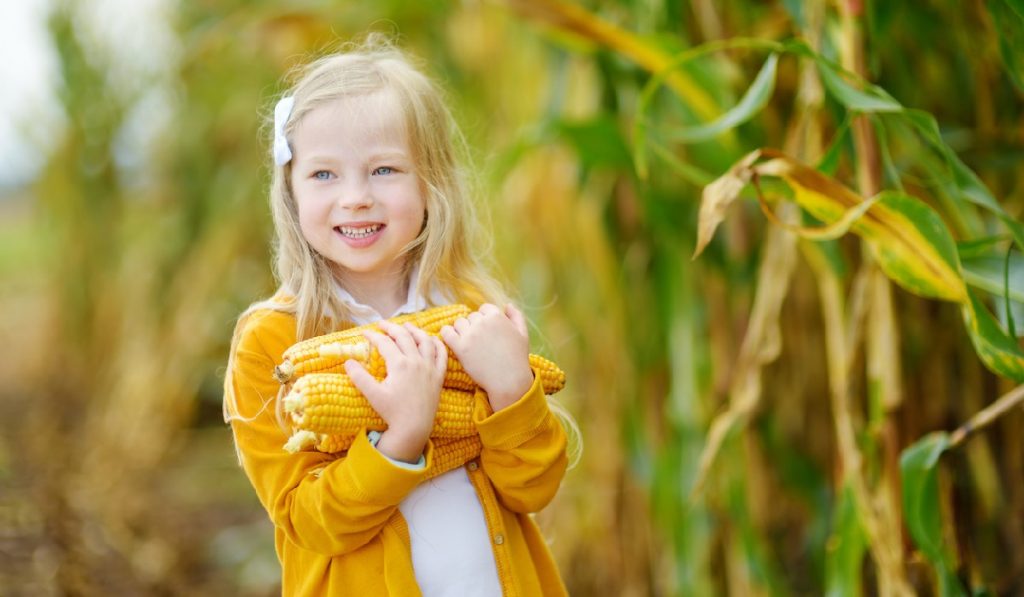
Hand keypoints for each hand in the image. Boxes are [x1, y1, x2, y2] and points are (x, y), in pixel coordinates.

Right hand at [344, 320, 446, 462]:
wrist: (414, 427)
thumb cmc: (392, 412)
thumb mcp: (373, 395)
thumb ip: (359, 377)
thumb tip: (348, 362)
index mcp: (399, 364)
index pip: (384, 343)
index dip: (373, 335)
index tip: (364, 333)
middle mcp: (416, 362)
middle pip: (404, 336)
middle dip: (391, 328)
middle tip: (381, 324)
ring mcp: (430, 367)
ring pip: (425, 341)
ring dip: (414, 330)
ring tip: (406, 326)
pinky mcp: (438, 376)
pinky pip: (442, 354)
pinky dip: (437, 344)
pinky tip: (431, 339)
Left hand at [440, 303, 533, 411]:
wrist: (508, 380)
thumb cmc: (517, 358)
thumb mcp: (523, 334)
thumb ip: (516, 316)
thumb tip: (507, 304)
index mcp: (496, 316)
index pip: (484, 309)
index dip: (485, 320)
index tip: (488, 332)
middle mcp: (482, 322)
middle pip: (471, 317)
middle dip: (474, 326)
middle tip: (480, 341)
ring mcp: (470, 334)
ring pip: (458, 323)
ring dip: (462, 331)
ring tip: (469, 343)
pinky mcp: (460, 347)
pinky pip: (446, 333)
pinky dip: (447, 334)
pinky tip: (452, 340)